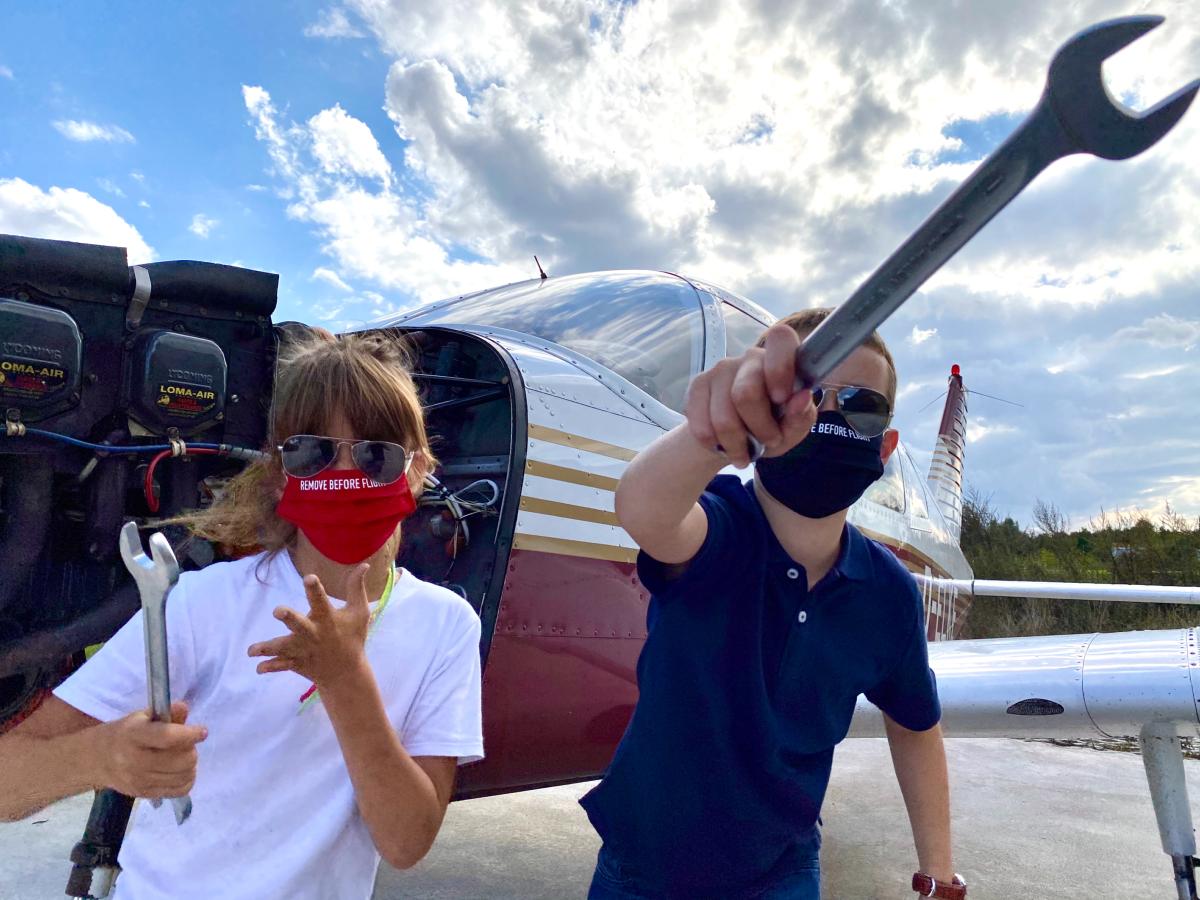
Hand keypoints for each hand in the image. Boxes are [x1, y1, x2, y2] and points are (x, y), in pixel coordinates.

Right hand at [97, 700, 205, 798]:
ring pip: (184, 775)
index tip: (202, 731)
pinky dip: (186, 780)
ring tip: (182, 756)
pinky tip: (179, 771)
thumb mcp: (141, 717)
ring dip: (190, 765)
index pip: (167, 737)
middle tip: (186, 744)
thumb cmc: (124, 734)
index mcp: (133, 735)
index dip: (189, 734)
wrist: (97, 760)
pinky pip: (180, 790)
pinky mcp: (144, 794)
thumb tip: (183, 708)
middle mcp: (135, 760)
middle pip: (181, 759)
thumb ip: (165, 713)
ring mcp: (139, 781)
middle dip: (190, 749)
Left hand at [247, 564, 370, 689]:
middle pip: (299, 625)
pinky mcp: (297, 663)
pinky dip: (270, 666)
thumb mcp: (359, 612)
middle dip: (289, 618)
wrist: (347, 672)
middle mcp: (314, 634)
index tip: (308, 578)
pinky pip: (281, 666)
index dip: (315, 589)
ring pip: (283, 648)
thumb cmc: (353, 637)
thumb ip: (356, 588)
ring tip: (252, 650)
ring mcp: (304, 650)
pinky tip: (259, 667)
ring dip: (268, 648)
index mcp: (328, 619)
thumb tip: (365, 564)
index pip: (321, 600)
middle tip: (278, 611)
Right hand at [683, 323, 816, 467]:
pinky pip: (702, 426)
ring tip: (744, 452)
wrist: (731, 437)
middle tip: (768, 442)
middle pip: (746, 393)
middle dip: (759, 428)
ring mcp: (720, 369)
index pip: (780, 339)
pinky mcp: (697, 385)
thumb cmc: (770, 428)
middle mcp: (750, 357)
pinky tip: (722, 443)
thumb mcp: (792, 429)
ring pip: (723, 418)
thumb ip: (801, 416)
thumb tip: (802, 397)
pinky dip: (715, 444)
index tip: (780, 399)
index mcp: (781, 359)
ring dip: (736, 445)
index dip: (780, 368)